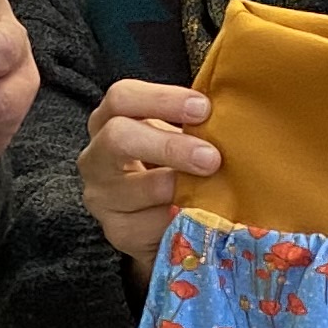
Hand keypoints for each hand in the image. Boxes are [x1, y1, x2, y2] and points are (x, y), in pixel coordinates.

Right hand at [81, 79, 217, 274]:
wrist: (158, 221)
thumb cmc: (172, 165)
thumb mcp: (176, 138)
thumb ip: (193, 126)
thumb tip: (231, 120)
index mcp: (110, 120)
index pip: (122, 97)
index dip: (162, 99)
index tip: (203, 108)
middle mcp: (96, 155)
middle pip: (118, 138)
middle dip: (169, 146)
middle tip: (211, 158)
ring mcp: (102, 195)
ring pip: (136, 189)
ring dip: (179, 189)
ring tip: (212, 191)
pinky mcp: (117, 230)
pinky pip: (149, 225)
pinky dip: (178, 220)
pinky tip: (199, 217)